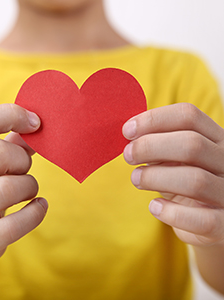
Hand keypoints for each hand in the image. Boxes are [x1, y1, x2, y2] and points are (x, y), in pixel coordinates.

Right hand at [0, 104, 47, 274]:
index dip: (12, 116)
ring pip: (9, 188)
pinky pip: (15, 225)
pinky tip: (38, 206)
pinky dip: (36, 212)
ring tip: (27, 189)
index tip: (36, 123)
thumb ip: (6, 144)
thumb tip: (35, 128)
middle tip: (22, 168)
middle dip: (22, 159)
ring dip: (29, 186)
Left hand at [123, 103, 223, 246]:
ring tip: (137, 179)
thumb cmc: (185, 182)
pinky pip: (202, 219)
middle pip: (191, 144)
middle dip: (150, 147)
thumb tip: (131, 138)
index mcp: (216, 139)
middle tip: (128, 155)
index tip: (127, 131)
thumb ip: (159, 147)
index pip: (188, 116)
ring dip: (155, 178)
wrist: (211, 219)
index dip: (154, 119)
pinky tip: (154, 207)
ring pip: (194, 180)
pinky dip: (171, 212)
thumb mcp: (175, 160)